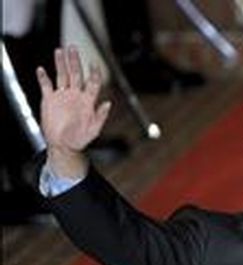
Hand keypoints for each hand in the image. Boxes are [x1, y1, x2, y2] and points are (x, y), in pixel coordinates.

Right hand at [36, 46, 110, 179]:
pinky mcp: (50, 100)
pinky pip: (46, 86)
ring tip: (59, 51)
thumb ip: (101, 116)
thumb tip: (109, 103)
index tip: (93, 64)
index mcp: (88, 101)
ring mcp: (63, 96)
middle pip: (75, 74)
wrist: (64, 145)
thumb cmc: (81, 139)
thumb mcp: (94, 129)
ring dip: (60, 64)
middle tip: (73, 48)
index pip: (92, 83)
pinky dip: (43, 78)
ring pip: (61, 76)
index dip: (94, 73)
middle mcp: (76, 95)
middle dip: (74, 61)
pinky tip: (41, 69)